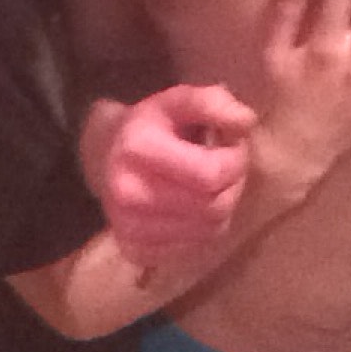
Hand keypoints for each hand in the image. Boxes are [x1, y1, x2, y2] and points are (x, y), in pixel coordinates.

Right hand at [85, 85, 257, 268]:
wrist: (104, 155)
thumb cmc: (150, 125)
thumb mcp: (177, 101)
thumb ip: (212, 102)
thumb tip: (246, 120)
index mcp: (136, 148)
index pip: (210, 174)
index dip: (235, 160)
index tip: (233, 145)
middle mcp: (128, 192)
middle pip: (214, 206)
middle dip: (233, 184)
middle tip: (227, 166)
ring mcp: (129, 227)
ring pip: (210, 230)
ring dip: (223, 206)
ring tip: (212, 184)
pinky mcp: (135, 251)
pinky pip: (195, 248)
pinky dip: (205, 227)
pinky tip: (194, 205)